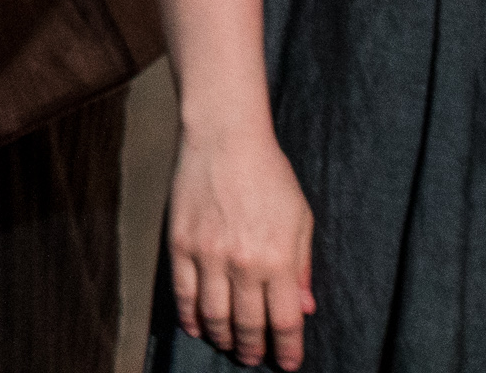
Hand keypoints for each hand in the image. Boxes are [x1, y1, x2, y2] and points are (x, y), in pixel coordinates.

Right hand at [168, 117, 316, 367]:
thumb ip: (303, 266)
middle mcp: (243, 262)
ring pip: (214, 317)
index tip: (289, 363)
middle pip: (248, 325)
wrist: (225, 135)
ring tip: (230, 345)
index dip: (288, 349)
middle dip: (254, 350)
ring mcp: (208, 254)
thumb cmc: (269, 174)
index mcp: (279, 258)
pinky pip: (183, 294)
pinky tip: (197, 326)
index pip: (285, 321)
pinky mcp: (180, 243)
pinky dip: (190, 317)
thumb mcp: (300, 218)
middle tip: (255, 359)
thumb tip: (305, 308)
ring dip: (224, 338)